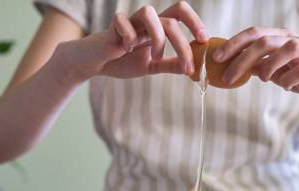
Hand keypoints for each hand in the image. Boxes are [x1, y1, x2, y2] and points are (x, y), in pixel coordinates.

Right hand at [60, 1, 207, 80]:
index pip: (180, 14)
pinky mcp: (113, 27)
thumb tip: (191, 68)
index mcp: (157, 28)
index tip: (203, 40)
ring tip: (155, 57)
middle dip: (183, 43)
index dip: (195, 22)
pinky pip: (124, 22)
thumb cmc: (122, 61)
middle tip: (188, 64)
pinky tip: (127, 50)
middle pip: (171, 19)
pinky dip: (130, 37)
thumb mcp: (151, 66)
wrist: (95, 64)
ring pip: (150, 14)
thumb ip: (169, 65)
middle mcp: (146, 22)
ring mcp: (130, 22)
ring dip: (159, 39)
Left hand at [214, 27, 298, 109]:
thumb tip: (233, 67)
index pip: (254, 34)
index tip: (216, 57)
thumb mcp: (279, 69)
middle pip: (260, 43)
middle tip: (226, 77)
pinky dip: (284, 84)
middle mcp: (293, 41)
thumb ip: (260, 65)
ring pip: (274, 55)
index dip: (233, 44)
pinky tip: (289, 86)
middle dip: (239, 60)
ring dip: (264, 71)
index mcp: (283, 37)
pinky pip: (289, 77)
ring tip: (265, 79)